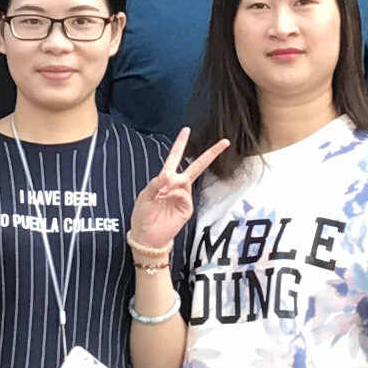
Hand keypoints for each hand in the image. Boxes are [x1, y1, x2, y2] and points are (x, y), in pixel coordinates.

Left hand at [127, 129, 229, 264]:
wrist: (147, 237)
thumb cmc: (142, 216)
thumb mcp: (143, 197)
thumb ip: (155, 183)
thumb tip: (170, 175)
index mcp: (164, 180)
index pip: (174, 158)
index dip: (180, 144)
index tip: (186, 130)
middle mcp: (176, 186)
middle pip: (196, 167)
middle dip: (210, 154)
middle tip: (225, 142)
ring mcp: (183, 197)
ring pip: (185, 181)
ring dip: (173, 184)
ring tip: (160, 195)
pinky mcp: (187, 208)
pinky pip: (184, 195)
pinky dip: (176, 195)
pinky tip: (166, 200)